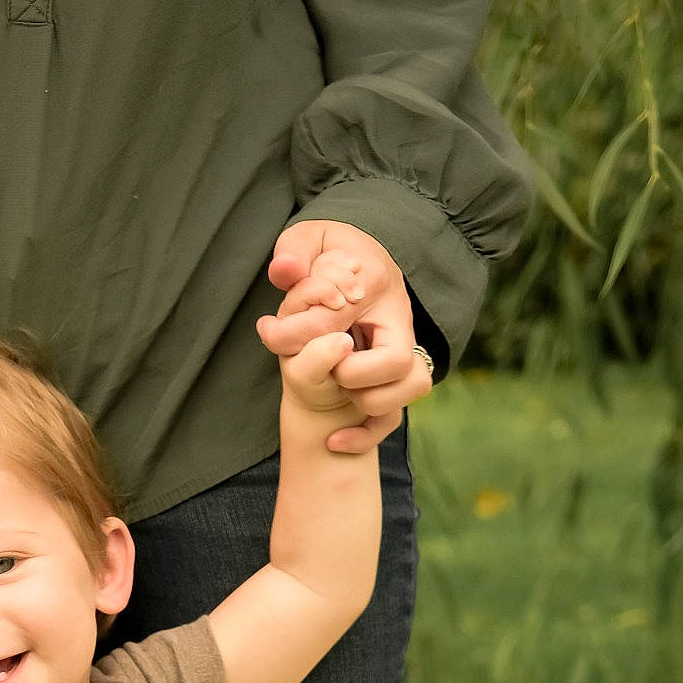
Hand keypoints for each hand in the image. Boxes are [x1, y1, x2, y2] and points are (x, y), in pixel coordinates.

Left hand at [256, 220, 433, 454]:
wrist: (351, 270)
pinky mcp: (398, 377)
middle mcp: (398, 317)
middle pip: (398, 362)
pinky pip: (396, 416)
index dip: (301, 334)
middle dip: (353, 375)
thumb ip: (293, 252)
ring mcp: (405, 348)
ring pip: (411, 388)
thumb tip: (285, 271)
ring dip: (367, 402)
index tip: (271, 333)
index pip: (340, 320)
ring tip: (336, 385)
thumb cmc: (327, 256)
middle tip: (326, 366)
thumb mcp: (306, 241)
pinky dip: (365, 435)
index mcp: (375, 281)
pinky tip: (333, 441)